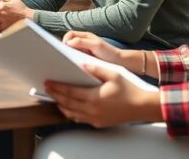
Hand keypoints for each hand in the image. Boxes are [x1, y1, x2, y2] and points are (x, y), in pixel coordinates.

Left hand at [44, 64, 162, 127]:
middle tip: (47, 89)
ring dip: (61, 106)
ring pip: (72, 114)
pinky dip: (71, 114)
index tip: (48, 83)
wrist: (141, 107)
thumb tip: (82, 65)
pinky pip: (80, 119)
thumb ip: (96, 69)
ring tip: (55, 98)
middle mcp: (92, 110)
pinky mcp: (98, 123)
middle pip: (67, 103)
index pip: (70, 92)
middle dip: (55, 95)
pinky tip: (68, 108)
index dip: (57, 87)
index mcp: (94, 97)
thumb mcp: (114, 75)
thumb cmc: (128, 90)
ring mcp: (95, 118)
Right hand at [62, 31, 126, 66]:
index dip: (65, 39)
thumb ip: (83, 42)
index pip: (70, 34)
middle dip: (63, 47)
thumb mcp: (96, 46)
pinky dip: (72, 60)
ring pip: (71, 50)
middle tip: (60, 55)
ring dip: (67, 54)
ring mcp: (84, 50)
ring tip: (64, 61)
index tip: (64, 47)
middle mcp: (83, 42)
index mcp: (85, 36)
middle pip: (68, 42)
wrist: (119, 62)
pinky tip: (71, 66)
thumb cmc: (109, 52)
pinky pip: (75, 58)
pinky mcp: (85, 58)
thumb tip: (68, 43)